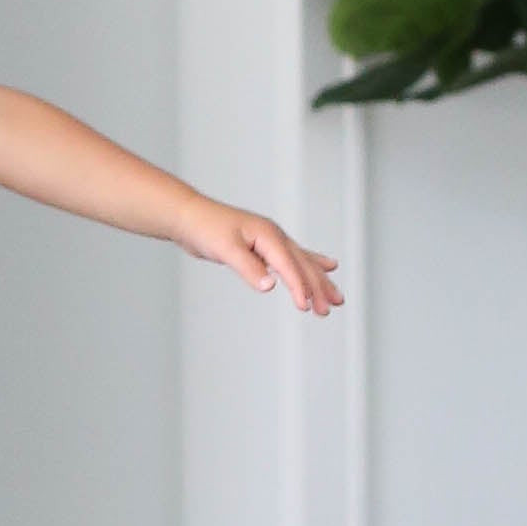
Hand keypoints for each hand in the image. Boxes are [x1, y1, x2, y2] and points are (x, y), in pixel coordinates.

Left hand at [186, 203, 341, 315]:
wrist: (190, 216)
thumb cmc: (205, 228)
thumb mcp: (225, 249)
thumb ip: (248, 268)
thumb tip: (270, 286)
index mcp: (267, 235)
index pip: (289, 265)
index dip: (299, 287)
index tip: (306, 306)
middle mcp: (274, 236)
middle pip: (303, 264)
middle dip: (318, 287)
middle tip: (330, 308)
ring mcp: (271, 240)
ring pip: (303, 262)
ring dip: (320, 280)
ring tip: (337, 297)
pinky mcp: (264, 246)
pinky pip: (293, 258)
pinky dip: (310, 265)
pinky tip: (325, 267)